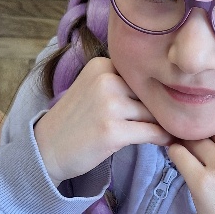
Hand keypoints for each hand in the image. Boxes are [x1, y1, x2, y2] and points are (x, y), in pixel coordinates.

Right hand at [34, 57, 171, 185]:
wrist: (46, 148)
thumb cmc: (75, 120)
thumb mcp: (93, 88)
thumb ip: (122, 84)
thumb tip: (167, 90)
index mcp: (102, 65)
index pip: (142, 75)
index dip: (153, 91)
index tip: (161, 102)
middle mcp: (106, 80)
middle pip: (150, 93)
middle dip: (159, 109)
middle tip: (166, 121)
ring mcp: (109, 106)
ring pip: (154, 113)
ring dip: (162, 124)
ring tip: (163, 131)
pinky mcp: (113, 131)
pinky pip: (152, 132)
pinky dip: (163, 138)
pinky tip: (165, 141)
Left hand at [168, 119, 214, 213]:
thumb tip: (208, 114)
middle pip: (213, 125)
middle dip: (205, 135)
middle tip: (202, 149)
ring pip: (194, 137)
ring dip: (188, 143)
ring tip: (193, 157)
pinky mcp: (202, 182)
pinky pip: (178, 153)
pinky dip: (175, 153)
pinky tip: (179, 159)